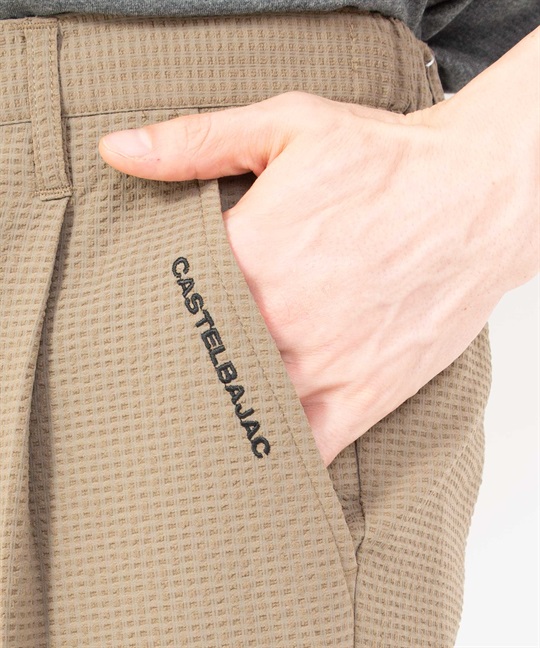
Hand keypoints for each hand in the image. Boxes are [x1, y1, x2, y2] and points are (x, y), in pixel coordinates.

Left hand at [98, 47, 536, 465]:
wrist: (482, 195)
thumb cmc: (391, 162)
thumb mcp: (289, 126)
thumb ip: (197, 142)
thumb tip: (119, 150)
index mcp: (254, 253)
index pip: (167, 295)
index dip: (144, 306)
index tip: (135, 313)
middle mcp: (284, 317)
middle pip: (198, 358)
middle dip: (171, 362)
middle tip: (150, 369)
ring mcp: (326, 363)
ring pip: (244, 408)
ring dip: (212, 413)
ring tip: (185, 415)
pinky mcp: (366, 393)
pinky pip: (308, 445)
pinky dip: (275, 456)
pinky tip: (250, 458)